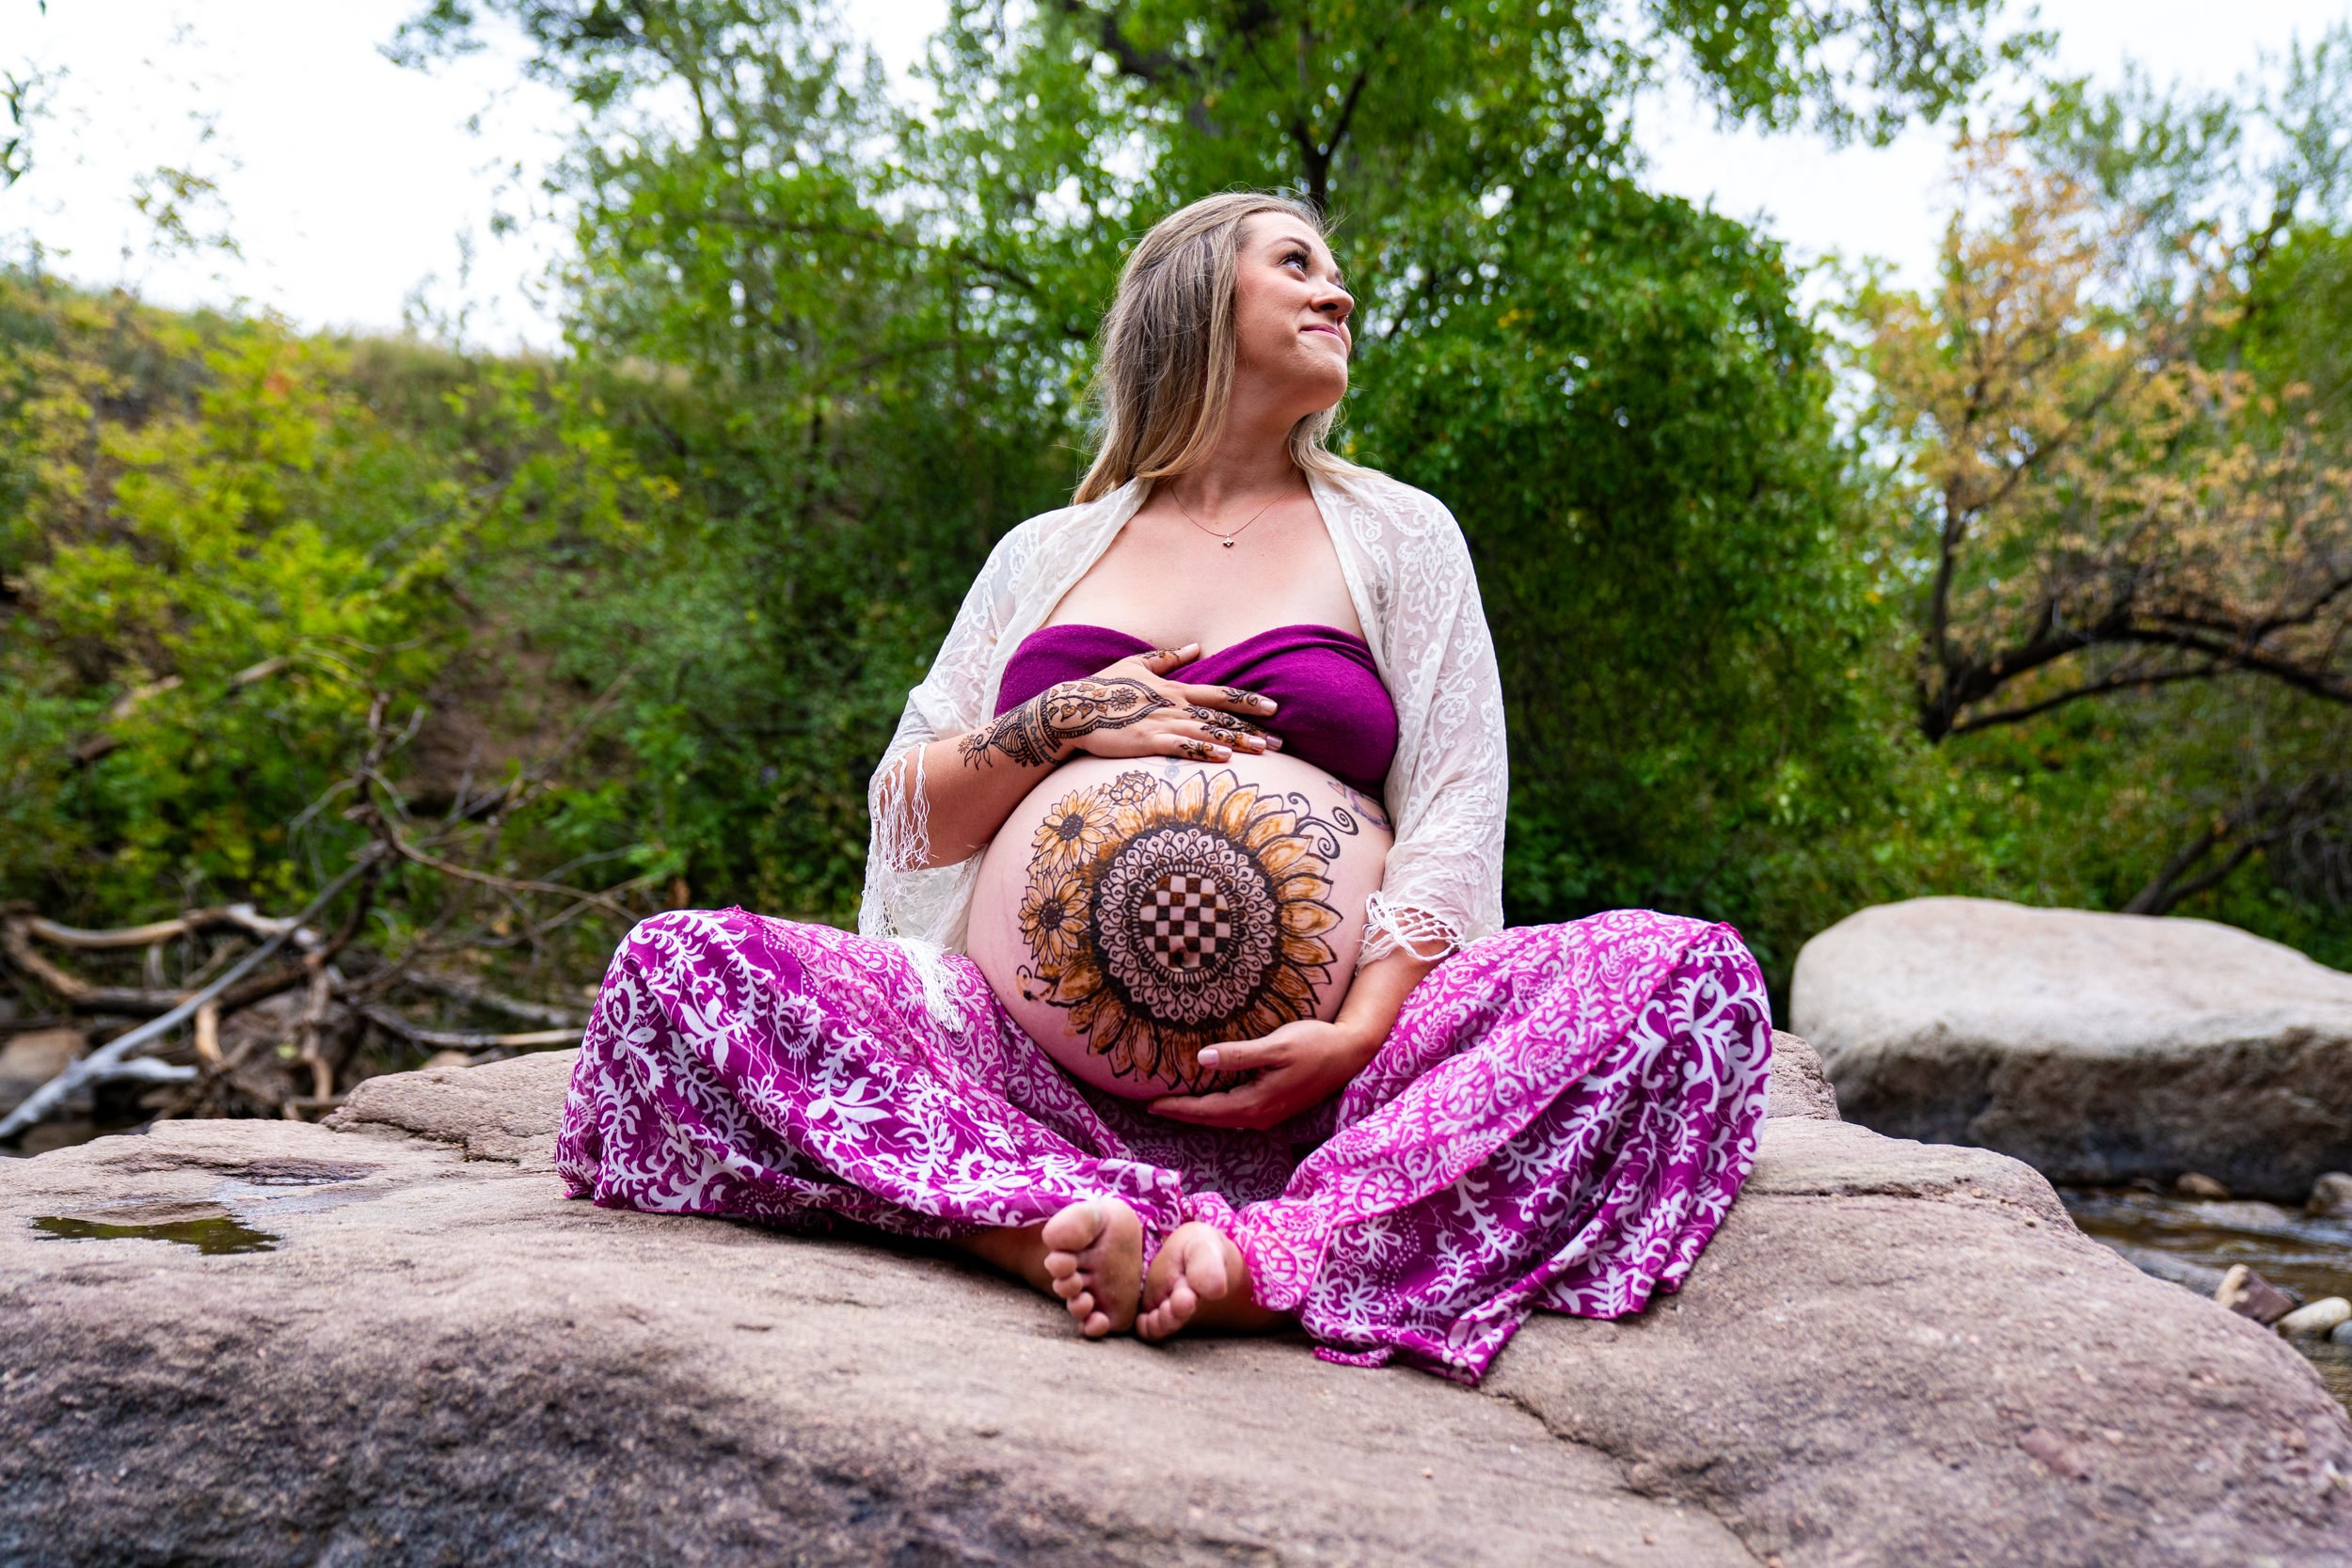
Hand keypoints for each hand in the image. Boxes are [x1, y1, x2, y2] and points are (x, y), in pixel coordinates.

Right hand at [958, 643, 1282, 768]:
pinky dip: (1203, 750)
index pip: (1219, 694)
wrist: (1071, 709)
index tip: (1274, 707)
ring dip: (1236, 741)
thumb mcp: (1136, 665)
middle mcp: (1173, 706)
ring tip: (1263, 751)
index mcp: (1174, 689)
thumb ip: (1167, 658)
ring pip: (1207, 733)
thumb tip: (1195, 646)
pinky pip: (1180, 746)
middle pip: (1220, 717)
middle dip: (1253, 730)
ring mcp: (1160, 723)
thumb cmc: (1102, 688)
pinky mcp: (1146, 741)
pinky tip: (1223, 757)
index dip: (1248, 701)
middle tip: (1281, 741)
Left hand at [1146, 1018, 1377, 1130]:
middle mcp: (1260, 1115)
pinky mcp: (1276, 1105)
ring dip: (1198, 1111)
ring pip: (1224, 1116)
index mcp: (1256, 1104)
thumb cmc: (1315, 1045)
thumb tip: (1201, 1058)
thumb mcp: (1276, 1046)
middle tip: (1151, 1106)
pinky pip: (1236, 1111)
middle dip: (1182, 1113)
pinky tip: (1208, 1095)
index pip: (1206, 1111)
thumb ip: (1239, 1055)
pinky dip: (1216, 1106)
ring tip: (1174, 1103)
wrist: (1350, 1053)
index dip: (1177, 1107)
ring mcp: (1269, 1113)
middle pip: (1212, 1119)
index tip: (1149, 1104)